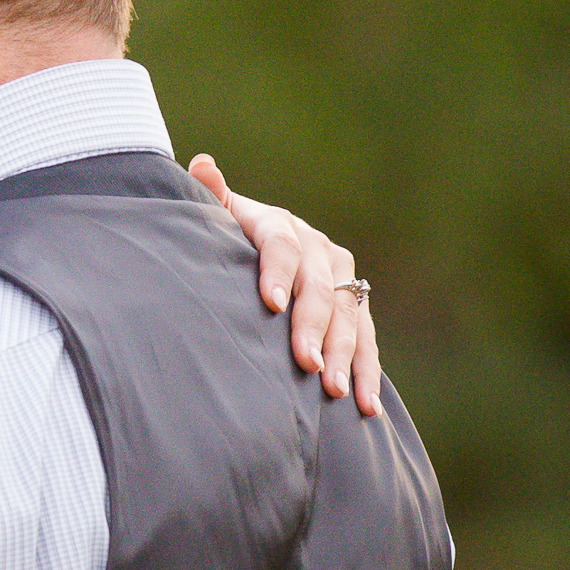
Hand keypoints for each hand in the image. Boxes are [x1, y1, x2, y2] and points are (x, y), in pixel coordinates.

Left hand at [186, 153, 383, 415]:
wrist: (251, 249)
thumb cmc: (220, 238)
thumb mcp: (211, 218)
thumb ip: (209, 197)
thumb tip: (202, 164)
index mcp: (279, 224)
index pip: (280, 245)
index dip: (277, 272)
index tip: (271, 304)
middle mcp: (318, 248)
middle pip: (320, 288)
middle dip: (314, 327)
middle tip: (306, 364)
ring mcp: (342, 277)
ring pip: (348, 318)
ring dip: (346, 356)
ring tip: (337, 392)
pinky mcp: (355, 305)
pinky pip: (365, 340)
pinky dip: (367, 372)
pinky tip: (365, 406)